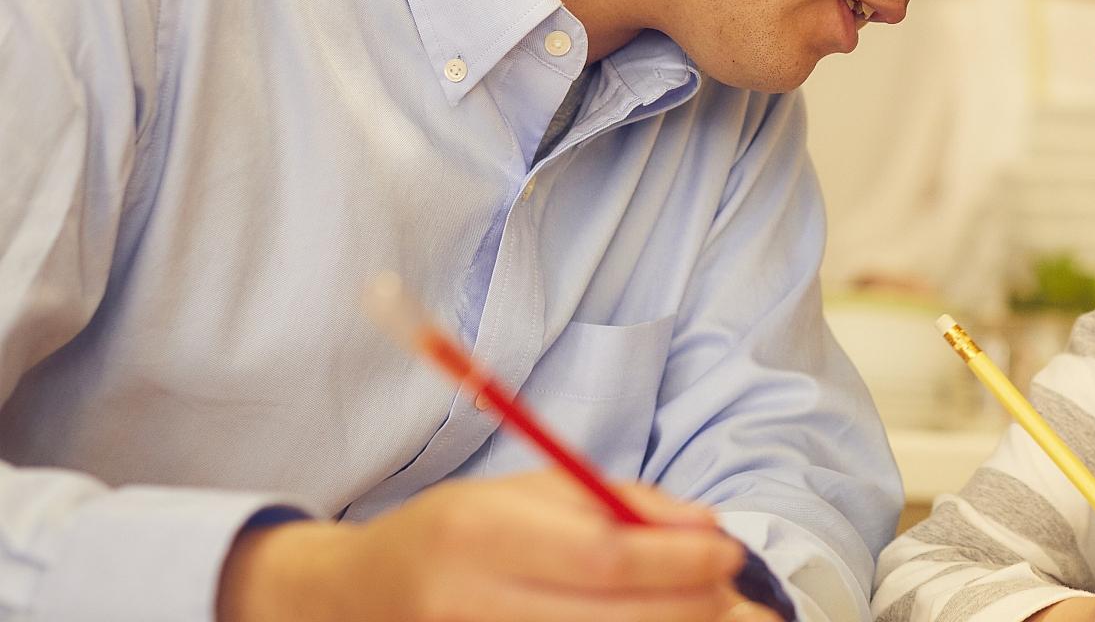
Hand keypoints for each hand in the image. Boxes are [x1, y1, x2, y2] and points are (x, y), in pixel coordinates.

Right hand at [220, 470, 776, 621]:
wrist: (360, 596)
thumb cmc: (463, 530)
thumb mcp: (534, 491)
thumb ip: (624, 504)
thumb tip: (708, 530)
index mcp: (481, 534)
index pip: (603, 557)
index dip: (678, 561)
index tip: (727, 551)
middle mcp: (472, 602)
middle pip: (615, 619)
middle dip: (691, 605)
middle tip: (728, 588)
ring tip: (699, 610)